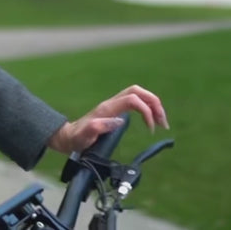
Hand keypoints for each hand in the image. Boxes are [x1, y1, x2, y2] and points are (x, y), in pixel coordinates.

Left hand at [47, 85, 168, 154]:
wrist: (68, 138)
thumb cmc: (76, 139)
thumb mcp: (84, 136)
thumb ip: (98, 127)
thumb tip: (119, 121)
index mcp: (107, 108)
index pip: (133, 99)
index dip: (146, 111)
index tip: (150, 129)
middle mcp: (112, 103)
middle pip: (138, 92)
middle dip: (154, 104)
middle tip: (162, 122)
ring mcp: (114, 105)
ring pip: (138, 95)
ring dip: (153, 105)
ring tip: (161, 122)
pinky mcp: (115, 110)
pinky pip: (135, 102)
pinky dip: (147, 108)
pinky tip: (151, 120)